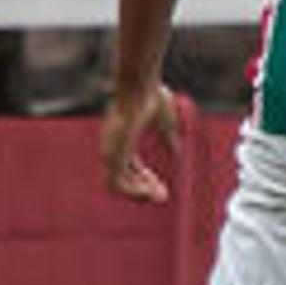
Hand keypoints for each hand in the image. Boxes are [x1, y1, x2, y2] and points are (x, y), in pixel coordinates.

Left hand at [100, 87, 182, 203]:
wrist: (140, 87)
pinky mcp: (111, 154)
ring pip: (116, 185)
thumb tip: (175, 154)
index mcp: (124, 139)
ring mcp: (110, 151)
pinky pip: (115, 184)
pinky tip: (150, 192)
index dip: (146, 179)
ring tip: (159, 196)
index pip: (129, 167)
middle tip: (163, 198)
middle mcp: (113, 147)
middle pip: (123, 178)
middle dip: (144, 190)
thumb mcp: (166, 122)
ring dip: (138, 194)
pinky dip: (132, 192)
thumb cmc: (152, 97)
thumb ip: (169, 138)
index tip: (163, 188)